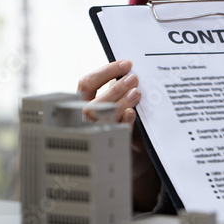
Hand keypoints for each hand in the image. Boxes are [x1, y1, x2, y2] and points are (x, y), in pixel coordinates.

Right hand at [76, 59, 159, 211]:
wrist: (134, 160)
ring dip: (119, 103)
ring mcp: (96, 135)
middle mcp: (86, 121)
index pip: (86, 84)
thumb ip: (119, 93)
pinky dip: (122, 123)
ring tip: (137, 93)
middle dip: (114, 88)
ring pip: (100, 117)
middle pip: (93, 101)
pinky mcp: (111, 149)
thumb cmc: (125, 127)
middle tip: (134, 77)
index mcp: (86, 104)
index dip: (104, 72)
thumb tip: (130, 71)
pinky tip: (132, 114)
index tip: (126, 63)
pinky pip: (113, 135)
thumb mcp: (120, 107)